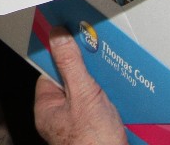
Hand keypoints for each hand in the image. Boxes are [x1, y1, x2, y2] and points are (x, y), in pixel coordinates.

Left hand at [34, 27, 126, 144]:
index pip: (50, 71)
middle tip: (102, 56)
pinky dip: (112, 99)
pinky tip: (122, 94)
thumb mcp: (82, 95)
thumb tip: (57, 35)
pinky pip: (102, 107)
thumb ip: (70, 64)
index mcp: (47, 107)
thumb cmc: (93, 142)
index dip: (62, 54)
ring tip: (116, 74)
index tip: (73, 37)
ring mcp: (78, 124)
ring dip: (103, 85)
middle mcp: (59, 117)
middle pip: (71, 80)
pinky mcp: (96, 129)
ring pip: (88, 93)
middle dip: (88, 70)